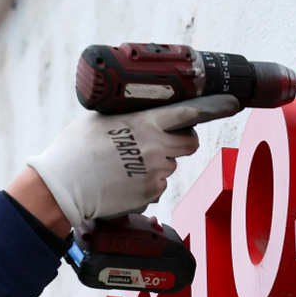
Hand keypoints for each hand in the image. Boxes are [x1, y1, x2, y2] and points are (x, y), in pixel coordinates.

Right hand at [26, 94, 241, 227]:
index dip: (214, 107)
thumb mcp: (99, 120)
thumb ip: (127, 117)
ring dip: (157, 164)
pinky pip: (157, 186)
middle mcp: (157, 147)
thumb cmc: (74, 150)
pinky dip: (145, 184)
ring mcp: (156, 173)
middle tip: (157, 143)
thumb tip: (135, 115)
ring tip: (127, 166)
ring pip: (170, 166)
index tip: (231, 103)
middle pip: (189, 143)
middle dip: (180, 141)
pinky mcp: (150, 194)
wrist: (64, 186)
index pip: (190, 112)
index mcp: (146, 122)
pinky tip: (122, 182)